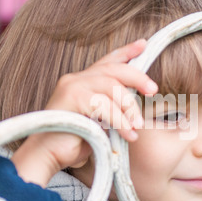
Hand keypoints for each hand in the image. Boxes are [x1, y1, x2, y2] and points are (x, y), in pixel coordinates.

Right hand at [11, 39, 157, 186]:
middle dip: (137, 77)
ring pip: (111, 86)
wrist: (48, 156)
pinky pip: (103, 104)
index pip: (107, 61)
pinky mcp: (70, 98)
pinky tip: (127, 134)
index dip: (126, 52)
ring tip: (138, 126)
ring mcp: (72, 86)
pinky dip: (119, 120)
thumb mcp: (99, 123)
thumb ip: (112, 111)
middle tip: (153, 90)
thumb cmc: (74, 142)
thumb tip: (136, 112)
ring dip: (129, 107)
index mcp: (83, 82)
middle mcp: (76, 79)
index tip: (143, 45)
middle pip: (114, 69)